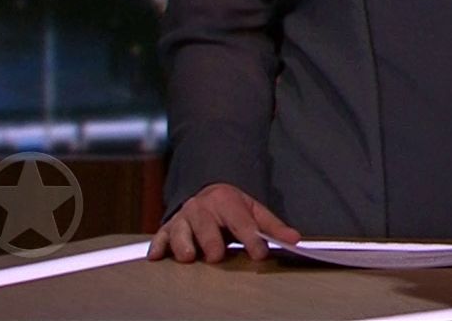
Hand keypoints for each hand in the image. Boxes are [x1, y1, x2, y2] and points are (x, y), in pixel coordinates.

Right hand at [145, 182, 299, 263]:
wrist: (206, 193)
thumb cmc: (232, 208)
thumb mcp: (254, 211)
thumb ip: (272, 227)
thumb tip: (295, 239)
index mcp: (226, 200)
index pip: (241, 222)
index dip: (251, 239)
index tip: (259, 253)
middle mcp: (202, 207)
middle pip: (206, 225)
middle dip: (211, 241)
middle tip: (217, 256)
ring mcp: (183, 218)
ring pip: (180, 231)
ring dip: (183, 244)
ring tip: (188, 257)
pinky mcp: (167, 229)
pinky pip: (160, 238)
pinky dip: (157, 247)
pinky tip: (156, 257)